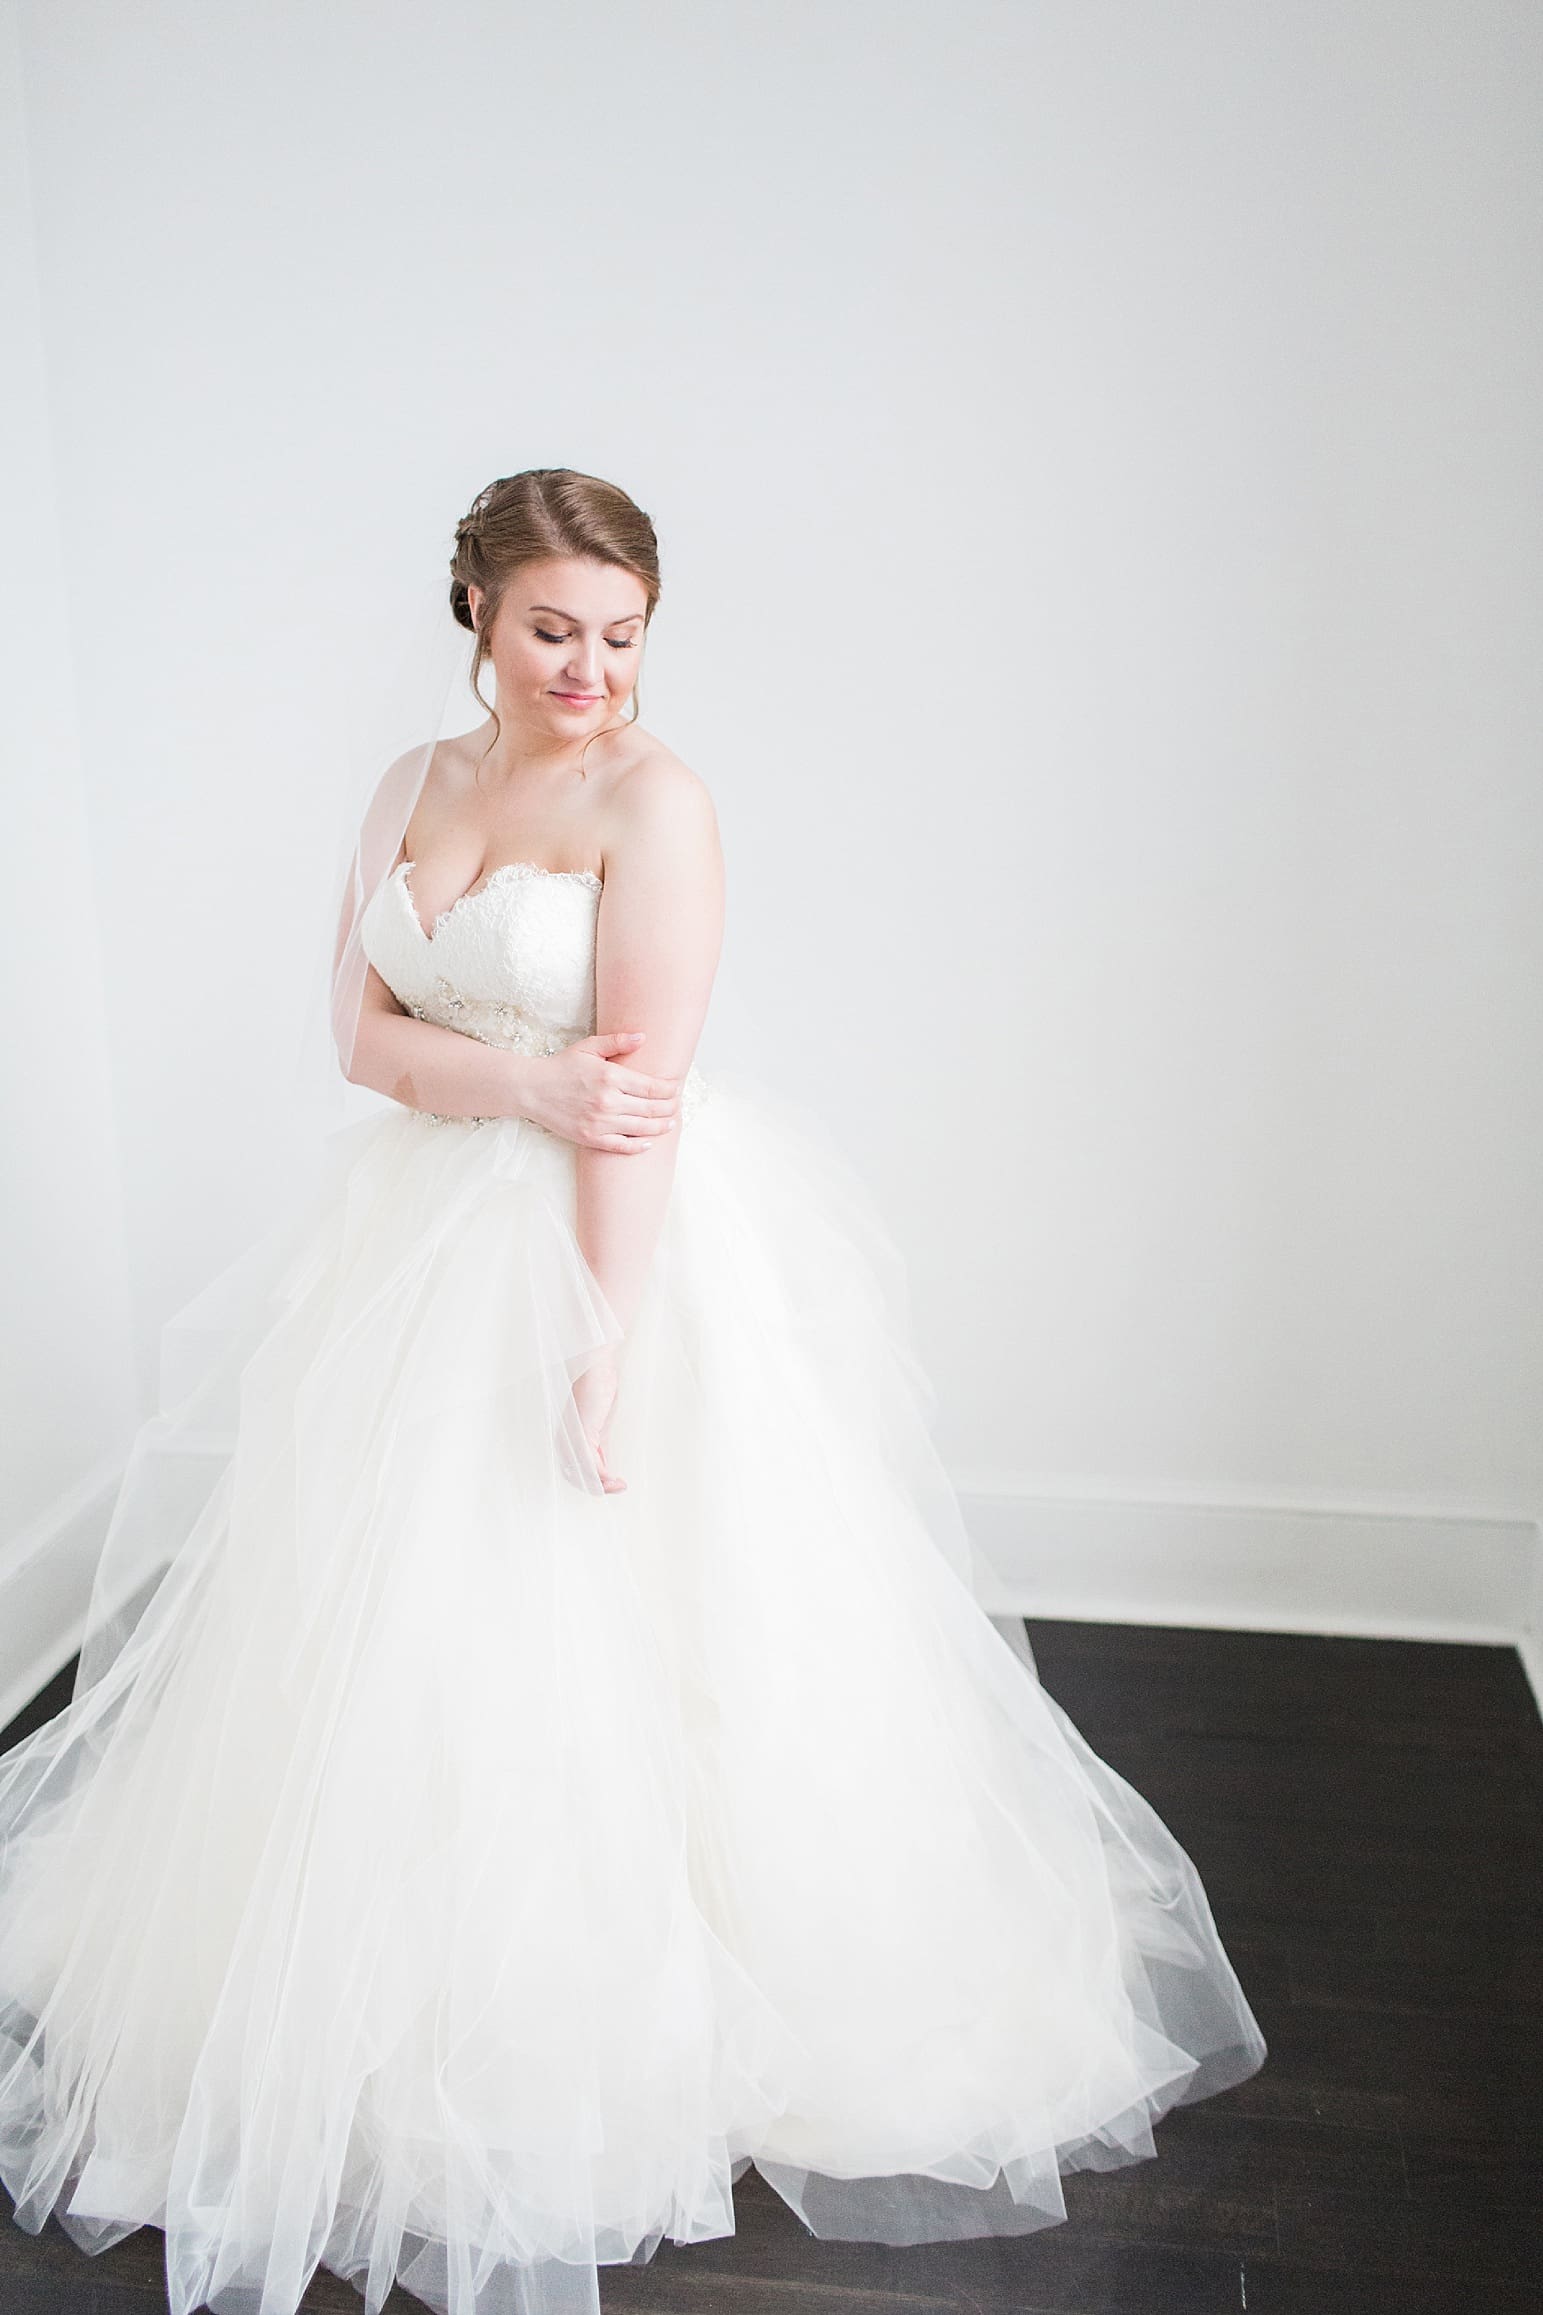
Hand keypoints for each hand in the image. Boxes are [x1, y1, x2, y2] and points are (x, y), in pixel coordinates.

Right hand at [518, 1033, 679, 1150]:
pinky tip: (649, 1142)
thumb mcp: (588, 1048)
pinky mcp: (590, 1138)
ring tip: (670, 1123)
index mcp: (610, 1077)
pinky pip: (622, 1146)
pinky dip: (638, 1146)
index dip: (670, 1089)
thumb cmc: (561, 1067)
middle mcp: (608, 1101)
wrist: (531, 1090)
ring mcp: (599, 1122)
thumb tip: (643, 1037)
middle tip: (678, 1105)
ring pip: (641, 1128)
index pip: (652, 1086)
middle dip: (670, 1107)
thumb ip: (617, 1041)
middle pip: (651, 1108)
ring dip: (660, 1126)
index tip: (677, 1087)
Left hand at [570, 1353, 625, 1491]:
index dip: (595, 1484)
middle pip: (577, 1478)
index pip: (576, 1473)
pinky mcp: (581, 1436)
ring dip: (603, 1485)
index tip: (617, 1485)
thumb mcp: (601, 1428)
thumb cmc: (600, 1393)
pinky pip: (590, 1464)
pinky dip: (602, 1475)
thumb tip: (609, 1470)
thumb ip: (601, 1447)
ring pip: (583, 1475)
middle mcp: (565, 1443)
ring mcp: (571, 1441)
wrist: (598, 1370)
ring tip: (620, 1486)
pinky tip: (615, 1477)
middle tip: (620, 1488)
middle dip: (599, 1488)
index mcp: (568, 1442)